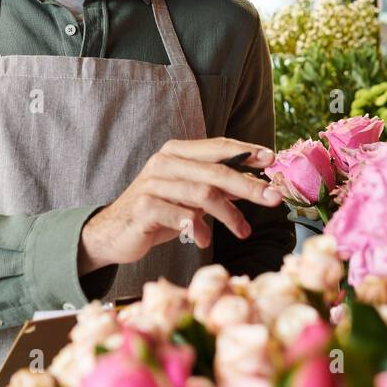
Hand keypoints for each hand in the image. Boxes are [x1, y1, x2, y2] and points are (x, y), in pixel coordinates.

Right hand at [78, 137, 282, 273]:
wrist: (113, 232)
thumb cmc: (158, 212)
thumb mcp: (189, 196)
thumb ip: (216, 187)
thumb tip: (255, 186)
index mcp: (177, 152)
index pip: (218, 146)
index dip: (246, 151)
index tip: (272, 159)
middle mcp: (164, 162)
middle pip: (217, 171)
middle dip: (249, 185)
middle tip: (273, 199)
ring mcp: (153, 184)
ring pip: (203, 194)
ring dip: (229, 215)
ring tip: (243, 231)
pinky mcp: (144, 207)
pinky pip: (183, 217)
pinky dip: (200, 230)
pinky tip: (204, 240)